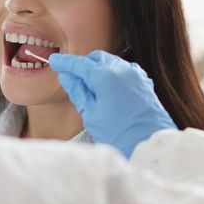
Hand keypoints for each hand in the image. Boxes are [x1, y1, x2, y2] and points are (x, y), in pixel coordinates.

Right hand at [49, 51, 176, 157]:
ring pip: (112, 62)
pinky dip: (113, 73)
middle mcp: (122, 69)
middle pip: (96, 58)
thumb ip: (78, 91)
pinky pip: (125, 69)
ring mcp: (136, 75)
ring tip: (88, 85)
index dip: (65, 63)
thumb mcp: (91, 114)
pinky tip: (107, 86)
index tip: (54, 61)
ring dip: (98, 68)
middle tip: (70, 76)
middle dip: (82, 64)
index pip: (80, 64)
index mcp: (106, 76)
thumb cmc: (120, 134)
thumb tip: (67, 77)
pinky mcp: (144, 82)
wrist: (149, 144)